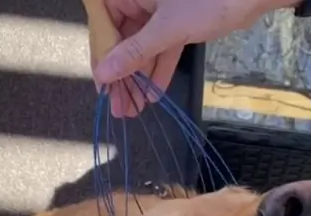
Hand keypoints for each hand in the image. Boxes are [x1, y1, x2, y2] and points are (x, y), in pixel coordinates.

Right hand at [93, 0, 285, 116]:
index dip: (103, 60)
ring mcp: (159, 11)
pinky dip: (161, 68)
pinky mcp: (179, 22)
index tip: (104, 89)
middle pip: (123, 41)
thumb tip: (104, 73)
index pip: (104, 28)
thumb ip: (135, 52)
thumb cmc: (207, 2)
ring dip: (140, 78)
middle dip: (123, 75)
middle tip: (118, 107)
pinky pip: (164, 47)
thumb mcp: (167, 30)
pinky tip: (154, 94)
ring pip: (144, 47)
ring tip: (134, 108)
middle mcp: (139, 0)